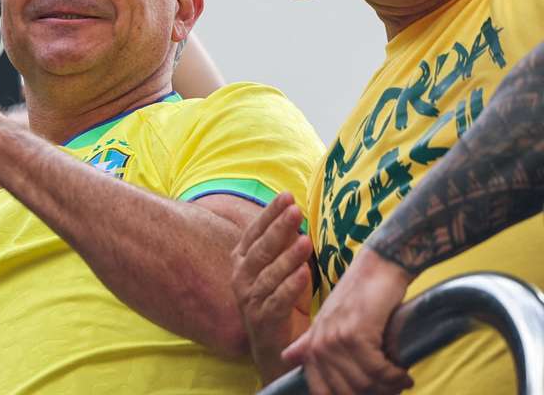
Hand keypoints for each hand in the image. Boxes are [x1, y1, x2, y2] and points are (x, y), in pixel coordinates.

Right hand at [229, 192, 312, 382]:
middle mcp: (242, 278)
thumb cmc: (284, 303)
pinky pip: (277, 300)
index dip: (270, 214)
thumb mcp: (285, 270)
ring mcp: (250, 300)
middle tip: (296, 211)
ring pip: (268, 274)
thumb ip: (286, 247)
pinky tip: (304, 273)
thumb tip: (296, 215)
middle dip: (278, 228)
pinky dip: (291, 287)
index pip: (255, 232)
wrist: (278, 350)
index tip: (287, 196)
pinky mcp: (263, 320)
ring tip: (305, 241)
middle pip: (260, 249)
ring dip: (287, 256)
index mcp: (244, 261)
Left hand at [282, 245, 413, 394]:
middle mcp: (320, 344)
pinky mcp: (357, 334)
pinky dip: (395, 375)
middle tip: (392, 386)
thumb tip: (286, 358)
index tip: (372, 393)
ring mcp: (337, 339)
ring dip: (388, 386)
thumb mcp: (331, 320)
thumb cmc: (360, 295)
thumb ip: (310, 341)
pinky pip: (378, 371)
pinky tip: (404, 372)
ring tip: (400, 379)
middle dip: (374, 393)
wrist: (379, 267)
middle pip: (347, 392)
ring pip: (365, 383)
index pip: (322, 390)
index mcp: (313, 344)